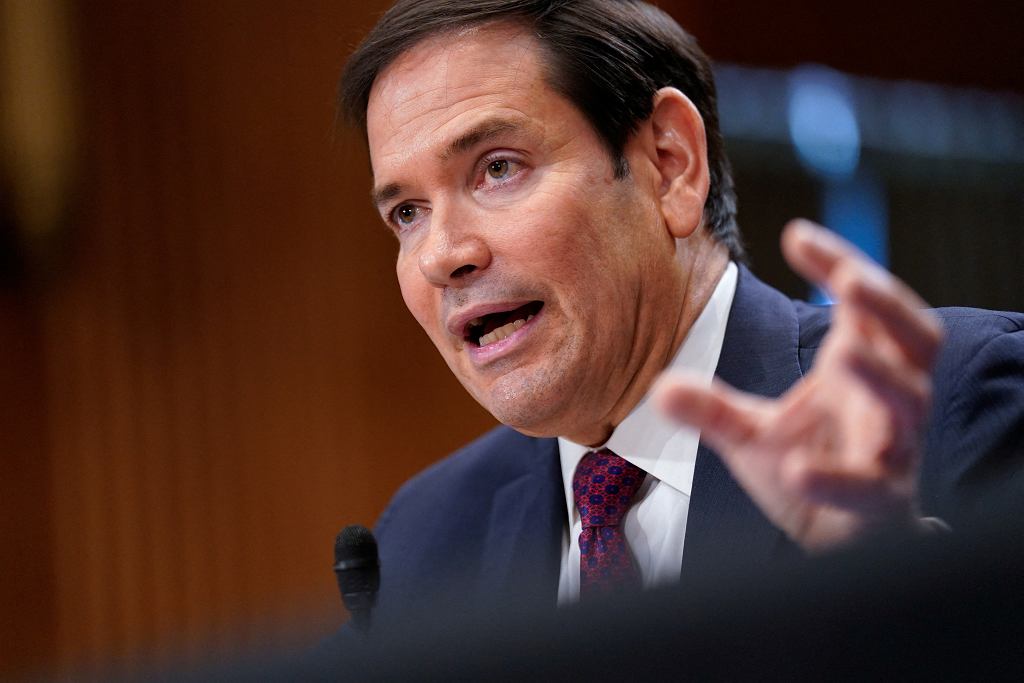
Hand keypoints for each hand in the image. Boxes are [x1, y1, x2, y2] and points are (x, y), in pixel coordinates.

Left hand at [655, 220, 943, 550]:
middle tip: (853, 281)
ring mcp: (893, 449)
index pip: (866, 303)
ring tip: (846, 353)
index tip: (795, 234)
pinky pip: (870, 486)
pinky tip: (798, 470)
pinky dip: (837, 479)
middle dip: (889, 307)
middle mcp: (889, 400)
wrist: (839, 538)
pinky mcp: (883, 501)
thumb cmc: (809, 464)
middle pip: (916, 338)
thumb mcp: (751, 431)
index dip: (841, 263)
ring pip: (909, 403)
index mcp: (861, 367)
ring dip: (882, 375)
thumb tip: (658, 387)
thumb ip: (711, 406)